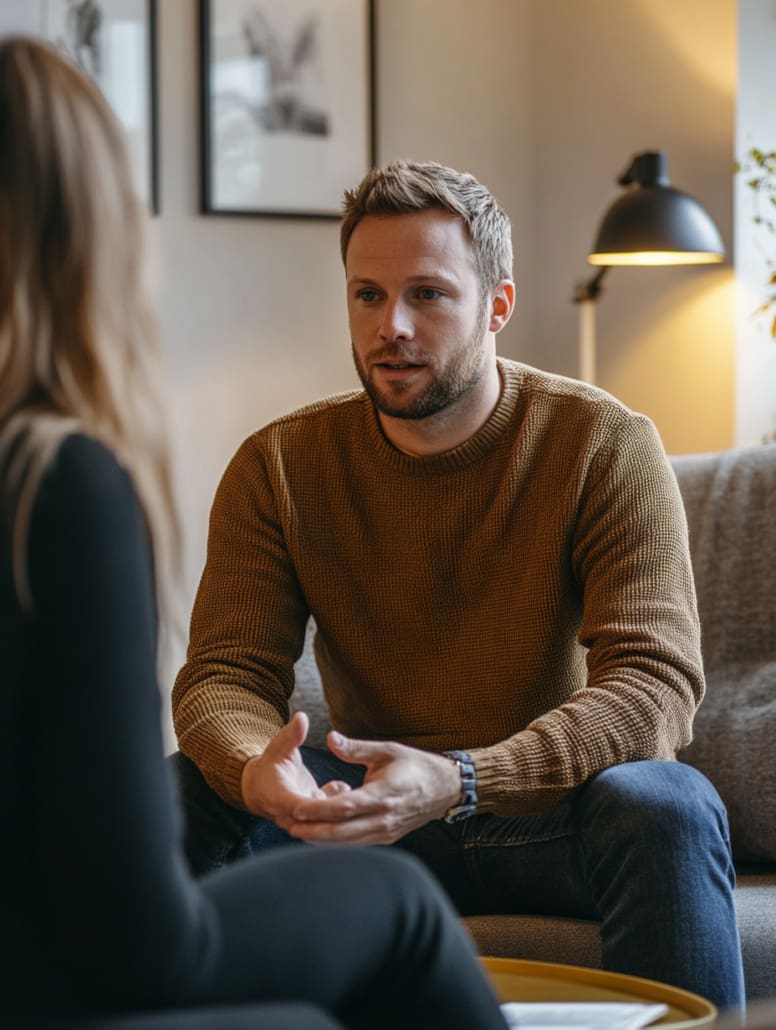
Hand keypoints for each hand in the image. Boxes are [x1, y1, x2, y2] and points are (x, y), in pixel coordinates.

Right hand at [240, 712, 351, 826]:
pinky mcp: (309, 822)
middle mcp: (289, 815)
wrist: (261, 786)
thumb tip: (302, 717)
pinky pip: (325, 822)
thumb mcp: (279, 746)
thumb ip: (291, 735)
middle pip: (314, 821)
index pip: (300, 807)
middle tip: (353, 791)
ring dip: (338, 811)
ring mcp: (299, 821)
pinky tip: (342, 786)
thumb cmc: (271, 763)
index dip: (320, 802)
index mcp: (278, 797)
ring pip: (321, 825)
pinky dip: (337, 810)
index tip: (339, 789)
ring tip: (348, 786)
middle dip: (335, 810)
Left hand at [286, 731, 461, 845]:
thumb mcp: (386, 750)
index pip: (345, 807)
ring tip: (299, 833)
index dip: (319, 810)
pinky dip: (338, 842)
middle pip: (343, 832)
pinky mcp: (386, 837)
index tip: (297, 807)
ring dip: (323, 840)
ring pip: (349, 843)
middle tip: (289, 827)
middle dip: (314, 831)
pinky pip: (358, 844)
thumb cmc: (414, 765)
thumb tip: (330, 738)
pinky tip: (321, 836)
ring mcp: (385, 832)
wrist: (444, 788)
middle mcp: (383, 818)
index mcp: (383, 795)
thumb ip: (356, 748)